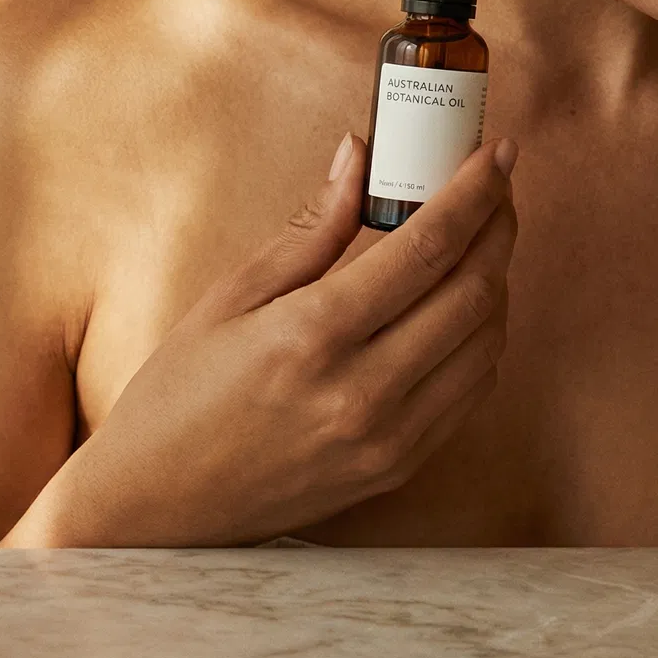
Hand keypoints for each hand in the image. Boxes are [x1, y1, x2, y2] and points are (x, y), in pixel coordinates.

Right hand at [2, 134, 518, 547]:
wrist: (160, 504)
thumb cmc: (178, 395)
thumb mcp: (227, 299)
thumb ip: (308, 232)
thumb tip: (359, 157)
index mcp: (312, 335)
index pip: (427, 248)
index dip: (474, 192)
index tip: (495, 154)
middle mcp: (363, 391)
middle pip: (474, 291)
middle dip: (497, 226)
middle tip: (493, 188)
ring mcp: (388, 438)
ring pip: (486, 342)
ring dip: (494, 281)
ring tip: (477, 241)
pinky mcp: (398, 468)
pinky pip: (470, 391)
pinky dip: (480, 339)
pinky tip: (456, 308)